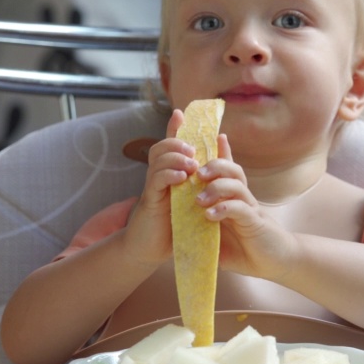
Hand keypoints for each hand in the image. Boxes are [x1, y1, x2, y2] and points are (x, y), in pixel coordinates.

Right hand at [122, 109, 194, 266]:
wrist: (150, 250)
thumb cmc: (173, 227)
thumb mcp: (190, 203)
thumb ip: (199, 187)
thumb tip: (213, 175)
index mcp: (168, 175)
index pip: (169, 146)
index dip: (173, 128)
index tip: (181, 113)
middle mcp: (158, 177)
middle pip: (161, 148)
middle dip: (176, 142)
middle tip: (192, 150)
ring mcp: (152, 188)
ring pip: (158, 160)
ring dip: (176, 157)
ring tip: (191, 164)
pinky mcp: (150, 201)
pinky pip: (156, 181)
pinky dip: (169, 175)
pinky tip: (181, 178)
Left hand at [194, 135, 296, 279]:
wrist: (276, 262)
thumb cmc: (246, 251)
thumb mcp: (219, 238)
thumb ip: (204, 230)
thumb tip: (180, 231)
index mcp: (234, 198)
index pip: (227, 171)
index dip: (221, 152)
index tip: (213, 137)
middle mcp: (243, 199)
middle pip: (232, 171)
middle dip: (214, 166)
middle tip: (196, 174)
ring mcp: (250, 208)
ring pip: (236, 185)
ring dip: (216, 188)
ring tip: (199, 200)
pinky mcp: (255, 222)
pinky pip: (240, 208)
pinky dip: (224, 208)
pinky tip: (210, 216)